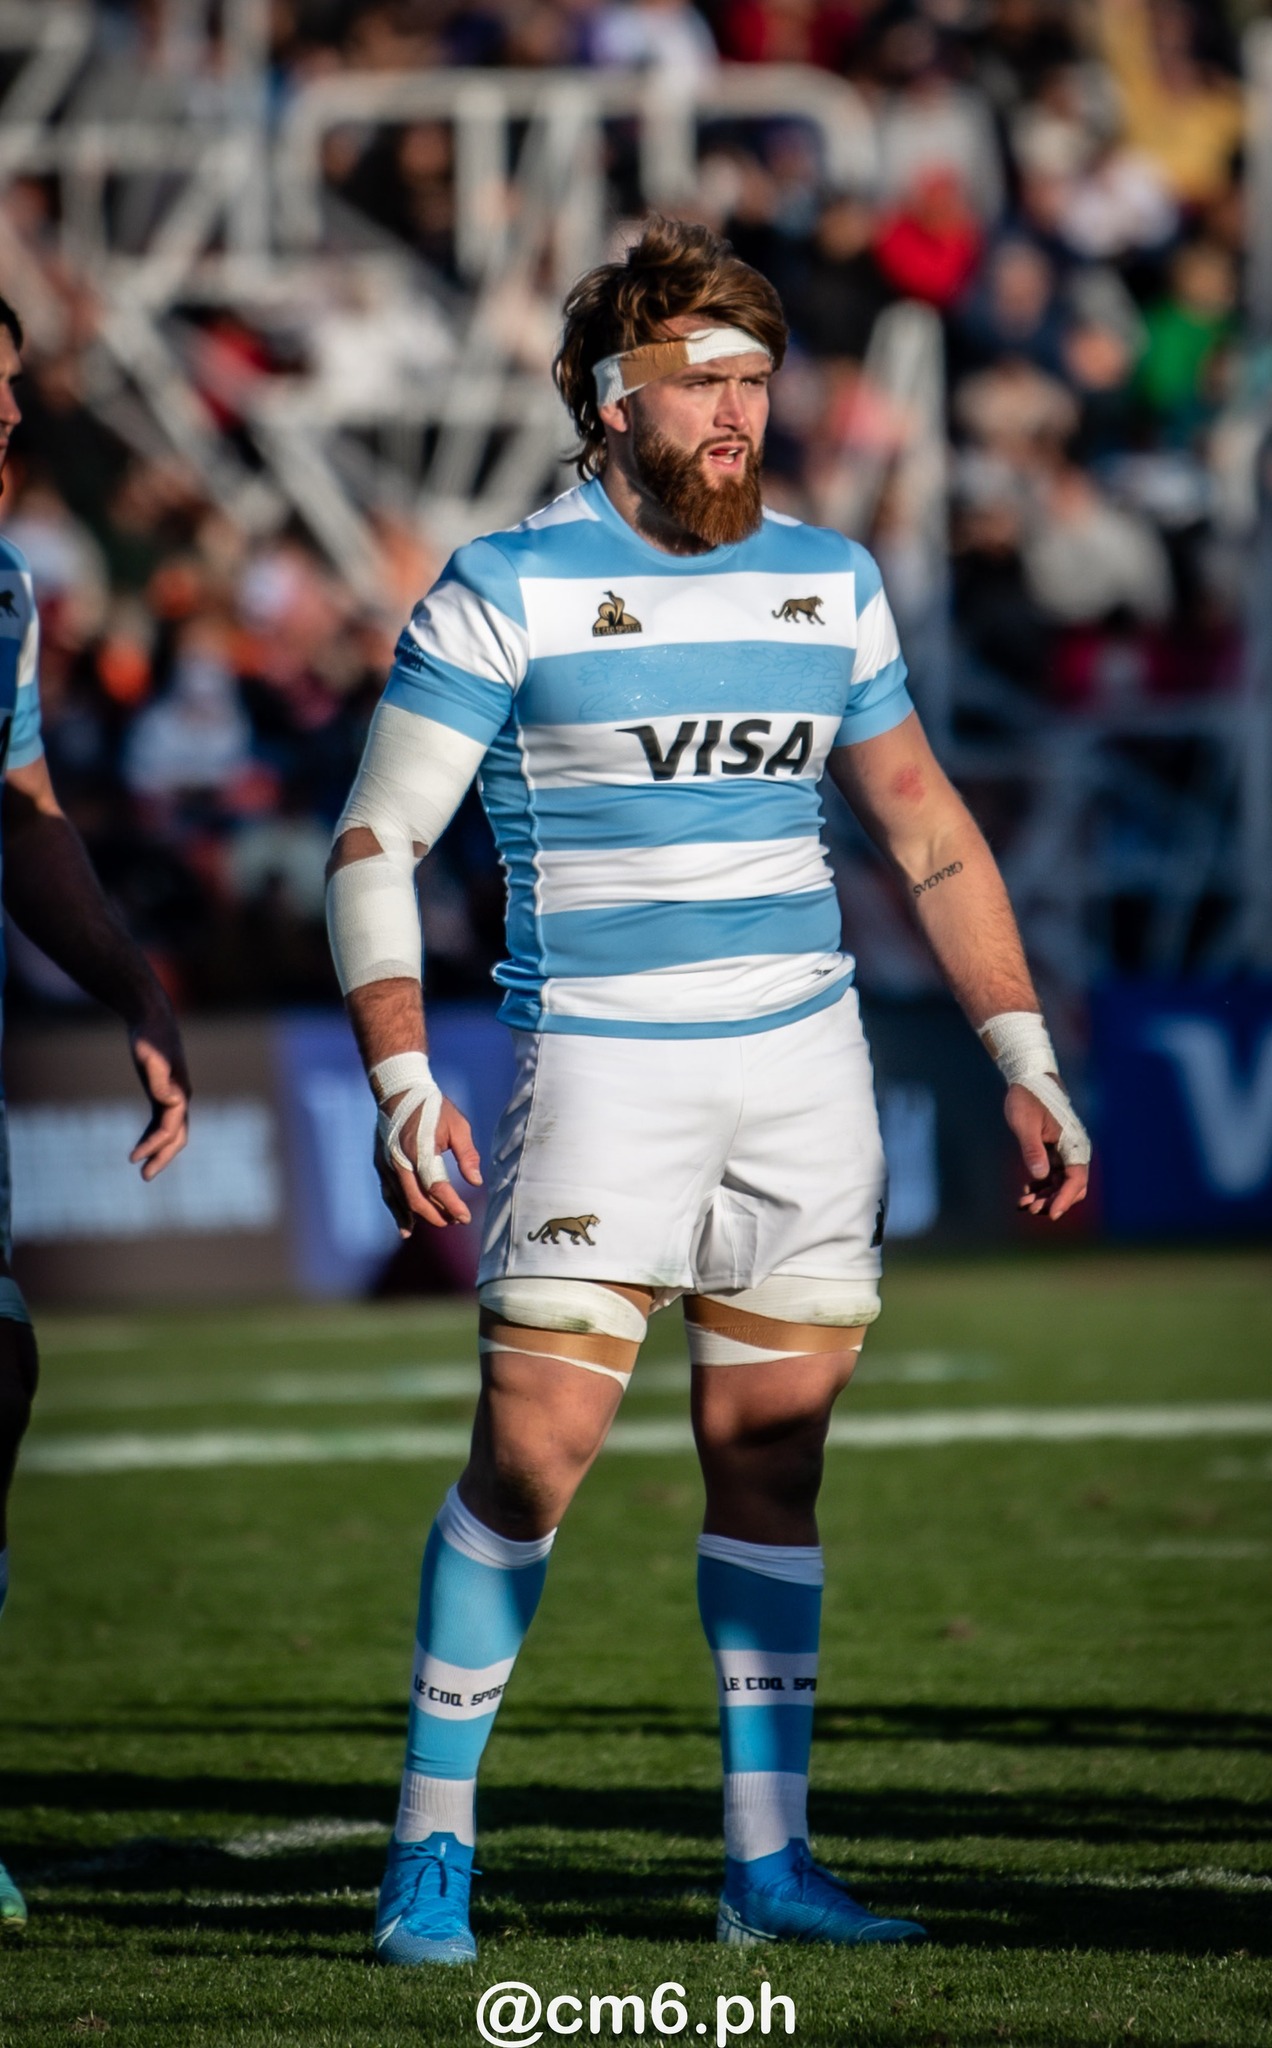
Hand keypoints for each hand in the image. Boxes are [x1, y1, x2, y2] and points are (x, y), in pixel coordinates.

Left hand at [128, 1007, 191, 1180]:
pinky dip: (153, 1136)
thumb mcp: (151, 1055)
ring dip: (160, 1151)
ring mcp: (174, 1096)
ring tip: (143, 1170)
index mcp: (180, 1092)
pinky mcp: (163, 1092)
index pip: (170, 1128)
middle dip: (162, 1157)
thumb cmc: (150, 1035)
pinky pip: (162, 1122)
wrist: (153, 1018)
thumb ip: (160, 1077)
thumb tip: (169, 1099)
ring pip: (172, 1132)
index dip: (153, 1145)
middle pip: (178, 1136)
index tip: (133, 1158)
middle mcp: (181, 1097)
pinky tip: (141, 1145)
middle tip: (145, 1176)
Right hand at [375, 1093, 481, 1234]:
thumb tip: (476, 1182)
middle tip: (456, 1221)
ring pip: (401, 1201)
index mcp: (419, 1150)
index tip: (465, 1218)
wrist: (399, 1091)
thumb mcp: (457, 1125)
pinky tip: (407, 1229)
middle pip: (417, 1200)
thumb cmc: (433, 1107)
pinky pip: (389, 1195)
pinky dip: (398, 1213)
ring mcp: (387, 1164)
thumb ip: (467, 1155)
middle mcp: (399, 1161)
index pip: (436, 1187)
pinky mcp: (381, 1165)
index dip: (451, 1205)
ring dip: (421, 1217)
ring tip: (440, 1224)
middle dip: (437, 1215)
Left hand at [1005, 1081, 1087, 1222]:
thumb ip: (1032, 1149)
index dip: (1064, 1199)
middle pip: (1071, 1187)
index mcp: (1073, 1143)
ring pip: (1061, 1184)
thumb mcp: (1025, 1124)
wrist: (1027, 1078)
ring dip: (1045, 1197)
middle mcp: (1073, 1150)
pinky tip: (1026, 1192)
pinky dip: (1041, 1187)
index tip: (1050, 1214)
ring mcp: (1064, 1152)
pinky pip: (1052, 1176)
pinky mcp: (1054, 1151)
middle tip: (1030, 1209)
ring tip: (1023, 1204)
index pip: (1076, 1180)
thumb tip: (1040, 1176)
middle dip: (1053, 1201)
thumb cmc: (1027, 1098)